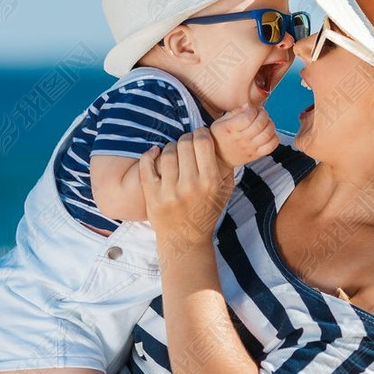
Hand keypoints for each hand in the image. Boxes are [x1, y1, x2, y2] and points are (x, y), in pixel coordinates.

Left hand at [138, 130, 233, 251]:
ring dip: (170, 148)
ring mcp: (169, 191)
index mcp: (210, 182)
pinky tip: (155, 153)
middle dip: (186, 140)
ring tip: (174, 154)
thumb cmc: (206, 213)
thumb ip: (226, 167)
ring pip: (167, 152)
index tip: (199, 137)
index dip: (200, 133)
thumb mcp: (224, 192)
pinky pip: (147, 165)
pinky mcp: (153, 195)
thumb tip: (222, 139)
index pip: (203, 142)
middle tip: (186, 146)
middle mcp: (190, 186)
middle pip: (184, 144)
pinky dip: (149, 155)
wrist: (184, 240)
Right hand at [210, 104, 278, 166]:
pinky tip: (269, 134)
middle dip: (264, 114)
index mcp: (231, 129)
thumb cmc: (220, 138)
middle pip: (260, 125)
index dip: (253, 110)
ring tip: (265, 123)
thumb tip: (248, 106)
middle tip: (261, 113)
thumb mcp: (220, 122)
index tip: (252, 109)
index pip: (248, 117)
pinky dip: (274, 138)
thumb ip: (235, 112)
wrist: (219, 159)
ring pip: (267, 135)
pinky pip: (271, 147)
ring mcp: (250, 148)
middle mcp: (241, 139)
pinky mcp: (256, 155)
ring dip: (270, 125)